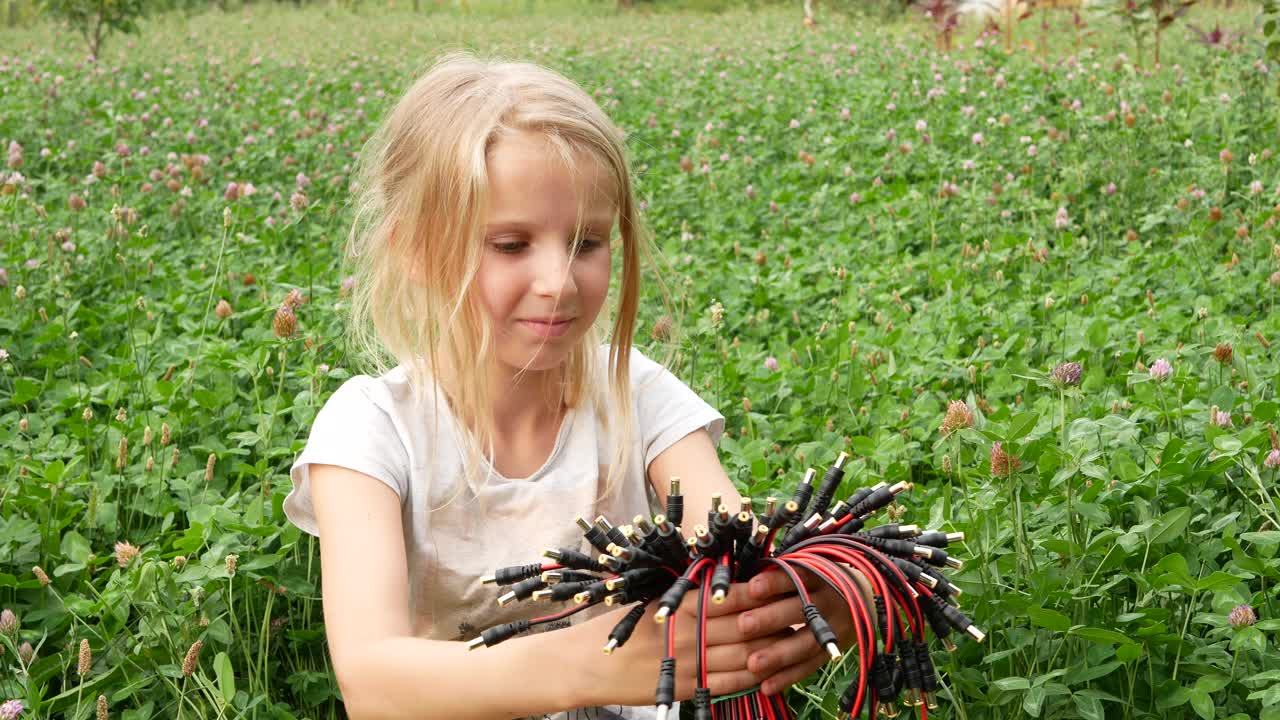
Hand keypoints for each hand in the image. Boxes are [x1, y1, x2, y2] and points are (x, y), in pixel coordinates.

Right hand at [574, 581, 782, 706]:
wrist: (590, 664)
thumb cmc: (625, 625)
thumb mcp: (658, 601)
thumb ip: (691, 596)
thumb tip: (729, 585)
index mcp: (683, 604)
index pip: (734, 597)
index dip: (764, 593)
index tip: (786, 585)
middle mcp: (691, 632)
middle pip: (747, 626)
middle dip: (777, 620)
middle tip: (803, 613)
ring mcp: (691, 662)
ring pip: (745, 655)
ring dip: (773, 649)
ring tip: (795, 641)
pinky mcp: (688, 687)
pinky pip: (731, 683)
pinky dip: (754, 676)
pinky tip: (770, 670)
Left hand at [732, 566, 859, 695]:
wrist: (858, 599)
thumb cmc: (815, 583)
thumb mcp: (804, 571)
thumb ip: (776, 578)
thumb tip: (734, 584)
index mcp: (817, 576)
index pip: (796, 576)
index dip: (775, 582)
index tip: (752, 588)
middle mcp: (827, 601)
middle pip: (800, 609)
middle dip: (771, 618)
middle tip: (743, 625)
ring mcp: (832, 628)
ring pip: (806, 643)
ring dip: (778, 655)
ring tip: (752, 663)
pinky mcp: (832, 652)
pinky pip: (810, 666)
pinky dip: (788, 677)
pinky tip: (767, 685)